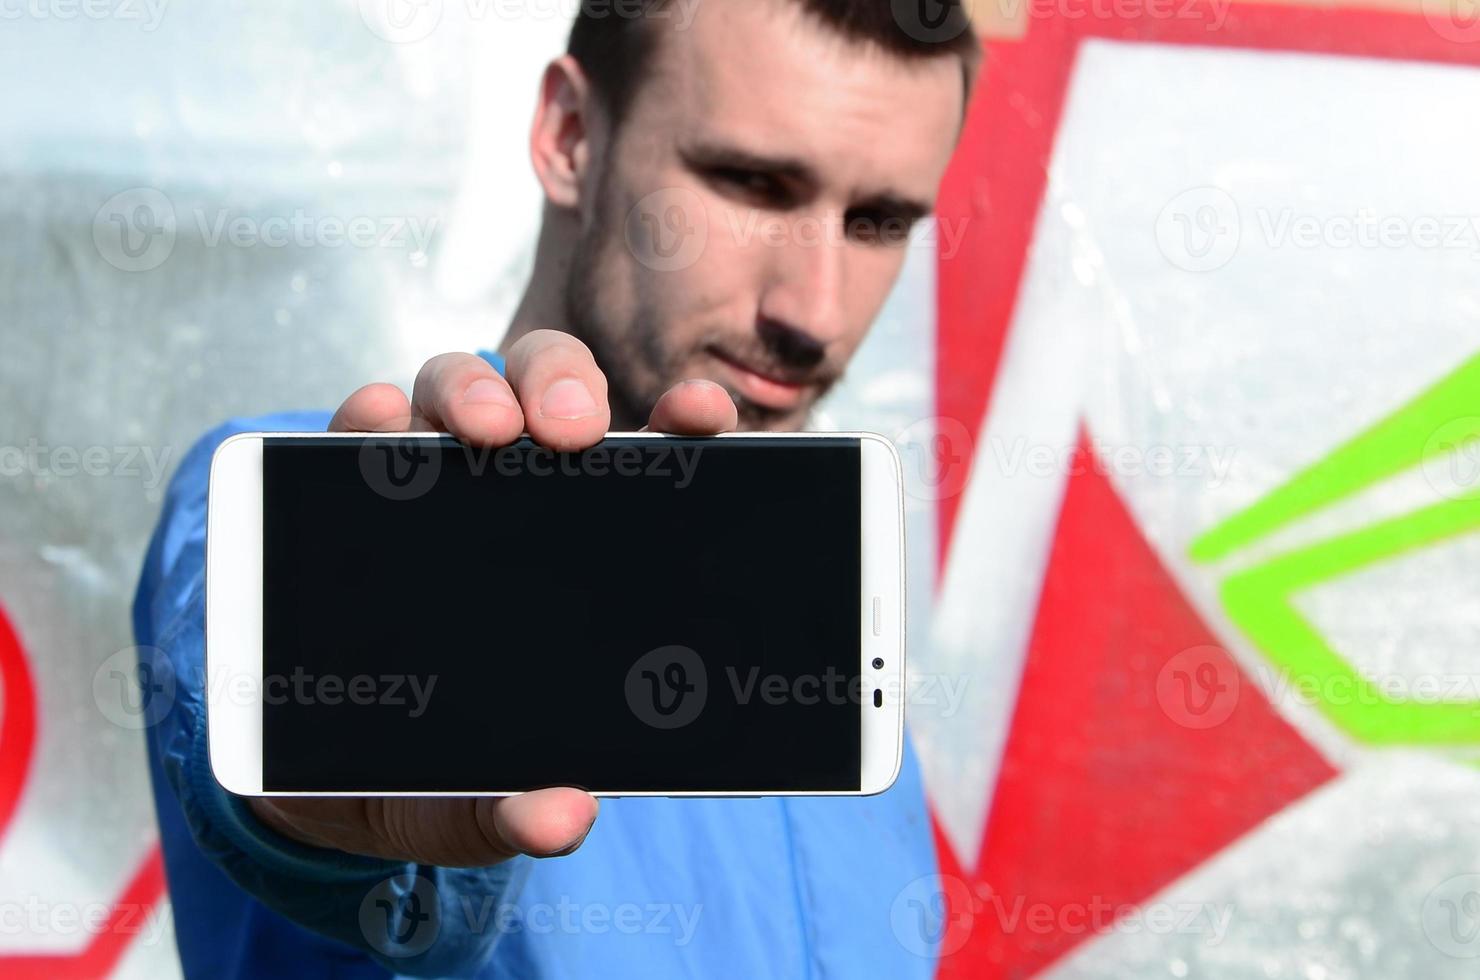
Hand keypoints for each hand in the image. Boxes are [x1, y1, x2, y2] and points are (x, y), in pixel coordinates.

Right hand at [247, 329, 738, 866]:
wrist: (319, 787)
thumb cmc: (433, 773)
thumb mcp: (481, 802)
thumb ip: (519, 813)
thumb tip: (561, 818)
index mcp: (583, 543)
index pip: (645, 457)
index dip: (681, 420)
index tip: (703, 416)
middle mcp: (510, 491)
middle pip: (547, 391)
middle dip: (563, 389)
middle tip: (572, 434)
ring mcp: (427, 481)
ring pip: (455, 388)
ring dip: (472, 390)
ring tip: (482, 431)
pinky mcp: (343, 488)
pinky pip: (358, 427)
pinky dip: (371, 414)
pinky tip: (380, 425)